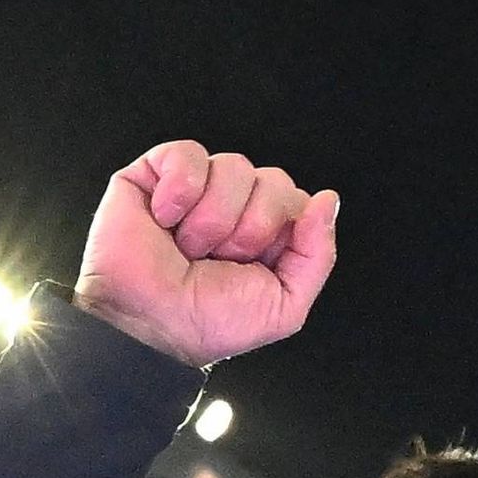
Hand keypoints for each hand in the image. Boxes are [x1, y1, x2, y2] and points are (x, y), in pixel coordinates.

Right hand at [73, 141, 340, 366]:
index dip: (280, 231)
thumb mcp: (283, 307)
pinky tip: (164, 219)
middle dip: (248, 229)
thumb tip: (329, 199)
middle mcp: (235, 206)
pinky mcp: (156, 172)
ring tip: (186, 248)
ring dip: (210, 219)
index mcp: (267, 234)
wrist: (148, 322)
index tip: (253, 264)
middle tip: (216, 260)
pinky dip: (178, 191)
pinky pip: (188, 154)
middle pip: (273, 181)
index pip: (298, 202)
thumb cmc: (204, 323)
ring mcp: (198, 187)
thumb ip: (317, 255)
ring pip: (234, 167)